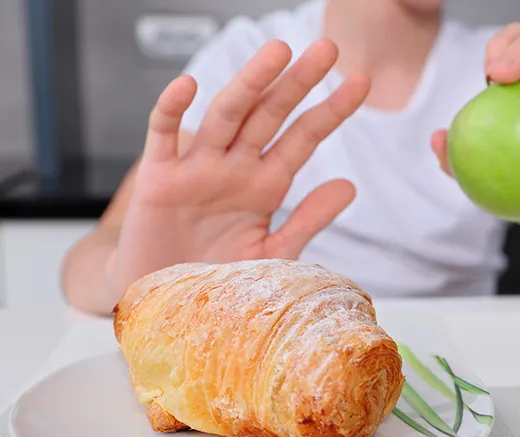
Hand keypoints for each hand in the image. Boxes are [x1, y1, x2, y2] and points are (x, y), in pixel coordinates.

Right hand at [111, 39, 369, 296]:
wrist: (166, 304)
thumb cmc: (219, 279)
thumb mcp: (272, 253)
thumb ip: (308, 220)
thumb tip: (350, 185)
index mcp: (266, 184)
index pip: (304, 137)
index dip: (331, 110)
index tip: (361, 82)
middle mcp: (235, 168)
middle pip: (270, 115)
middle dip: (298, 82)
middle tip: (327, 49)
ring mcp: (197, 168)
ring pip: (226, 115)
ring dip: (250, 84)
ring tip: (278, 52)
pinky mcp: (158, 178)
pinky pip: (163, 136)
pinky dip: (172, 110)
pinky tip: (189, 85)